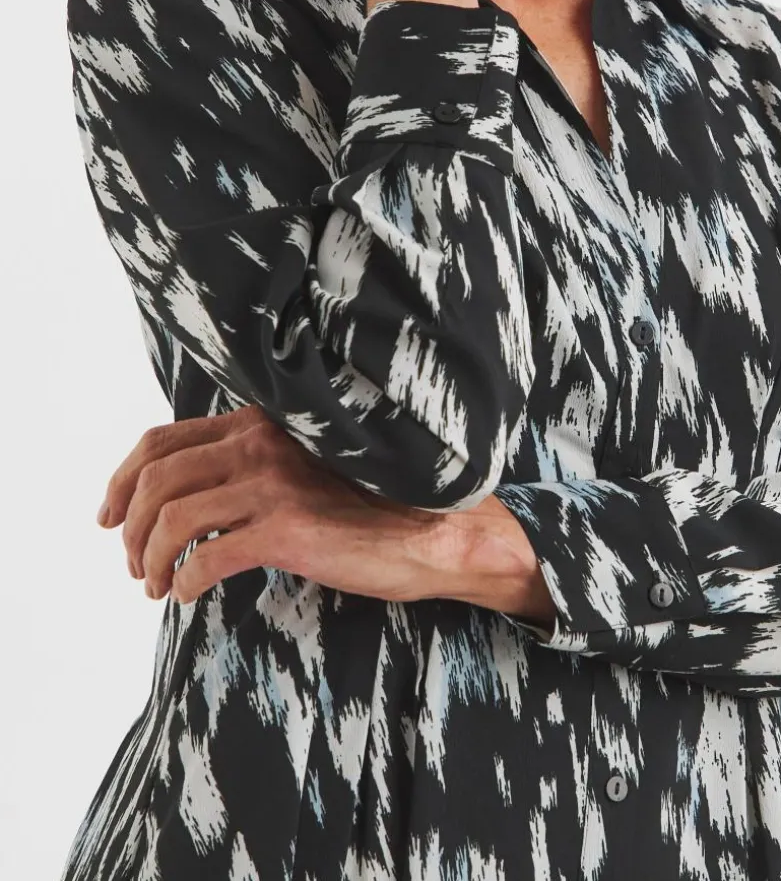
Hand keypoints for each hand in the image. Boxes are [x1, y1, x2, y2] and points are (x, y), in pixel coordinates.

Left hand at [96, 404, 461, 605]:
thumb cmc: (376, 502)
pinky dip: (183, 580)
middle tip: (132, 563)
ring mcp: (273, 484)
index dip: (122, 480)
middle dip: (128, 526)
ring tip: (155, 586)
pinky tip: (189, 593)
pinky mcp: (286, 530)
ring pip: (170, 518)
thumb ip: (258, 460)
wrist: (435, 530)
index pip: (162, 441)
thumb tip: (195, 492)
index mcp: (261, 421)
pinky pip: (205, 556)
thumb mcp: (309, 463)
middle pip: (155, 479)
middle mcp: (261, 442)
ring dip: (149, 559)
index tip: (109, 515)